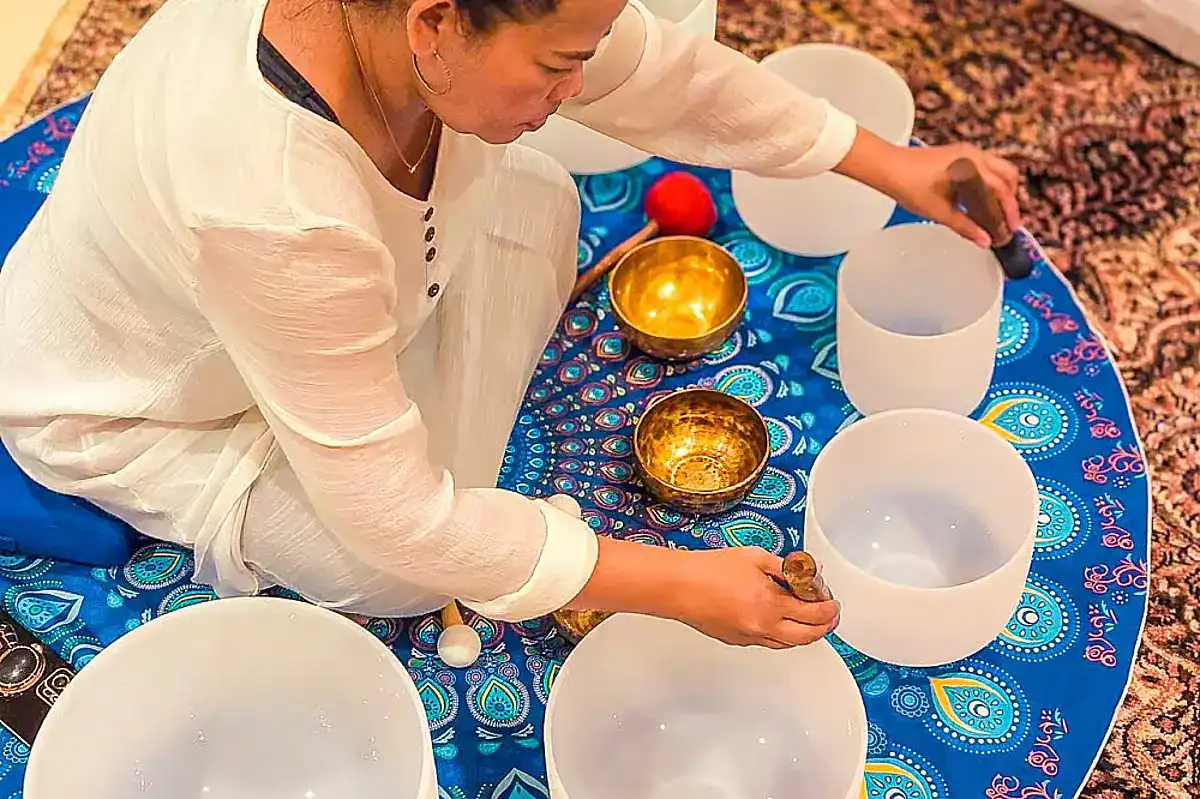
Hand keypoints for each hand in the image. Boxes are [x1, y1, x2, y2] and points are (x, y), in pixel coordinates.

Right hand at [669, 547, 839, 647]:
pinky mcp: (736, 640)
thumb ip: (784, 568)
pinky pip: (767, 642)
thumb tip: (803, 574)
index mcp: (771, 605)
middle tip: (830, 616)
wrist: (679, 586)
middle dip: (824, 627)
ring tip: (809, 621)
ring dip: (804, 634)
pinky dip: (781, 634)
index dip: (828, 608)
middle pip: (807, 637)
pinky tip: (779, 621)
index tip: (832, 601)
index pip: (813, 613)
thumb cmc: (709, 569)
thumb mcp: (755, 557)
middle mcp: (763, 627)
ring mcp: (749, 637)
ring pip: (787, 644)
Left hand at [836, 132, 1021, 248]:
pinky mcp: (957, 154)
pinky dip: (988, 182)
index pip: (1002, 190)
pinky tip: (979, 199)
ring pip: (997, 169)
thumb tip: (983, 240)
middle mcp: (973, 155)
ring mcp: (966, 152)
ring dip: (1000, 189)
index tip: (1011, 227)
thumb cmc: (909, 184)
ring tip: (994, 211)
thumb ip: (966, 227)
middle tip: (1006, 219)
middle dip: (1010, 198)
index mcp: (973, 166)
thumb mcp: (940, 212)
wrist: (887, 168)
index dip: (1010, 211)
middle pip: (1008, 175)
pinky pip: (984, 166)